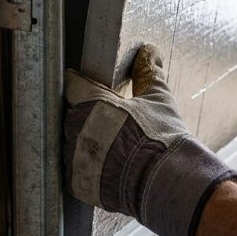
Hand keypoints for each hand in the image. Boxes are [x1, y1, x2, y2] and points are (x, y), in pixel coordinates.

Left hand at [64, 44, 236, 235]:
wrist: (165, 182)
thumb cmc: (161, 137)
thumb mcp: (158, 98)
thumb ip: (148, 72)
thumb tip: (150, 52)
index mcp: (89, 101)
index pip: (71, 82)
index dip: (82, 83)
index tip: (91, 86)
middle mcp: (74, 128)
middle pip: (70, 113)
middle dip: (86, 113)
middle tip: (109, 118)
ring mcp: (73, 158)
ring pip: (71, 141)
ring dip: (86, 140)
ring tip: (113, 144)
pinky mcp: (78, 183)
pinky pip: (77, 169)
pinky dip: (90, 166)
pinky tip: (110, 165)